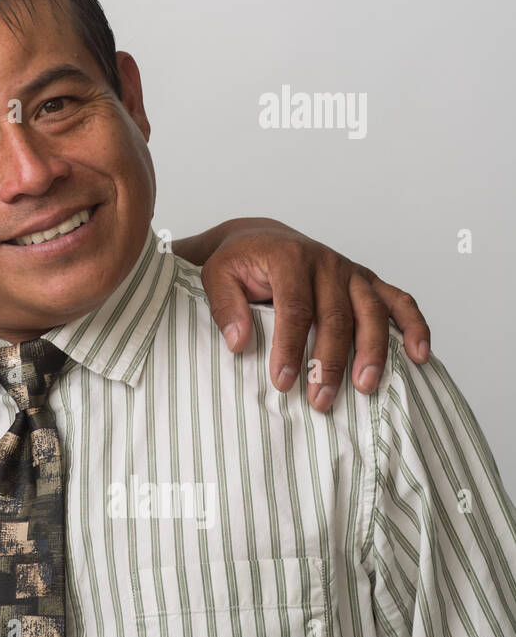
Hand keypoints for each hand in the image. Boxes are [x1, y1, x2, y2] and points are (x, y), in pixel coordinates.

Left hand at [194, 219, 430, 411]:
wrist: (260, 237)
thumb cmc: (238, 262)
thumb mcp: (216, 276)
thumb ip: (225, 307)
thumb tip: (239, 343)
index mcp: (289, 258)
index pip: (295, 309)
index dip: (291, 348)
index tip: (283, 383)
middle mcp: (326, 262)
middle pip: (336, 316)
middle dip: (329, 362)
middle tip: (320, 399)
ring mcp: (350, 271)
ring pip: (371, 312)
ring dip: (372, 352)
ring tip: (365, 387)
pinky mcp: (366, 280)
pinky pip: (398, 300)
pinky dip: (414, 326)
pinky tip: (420, 355)